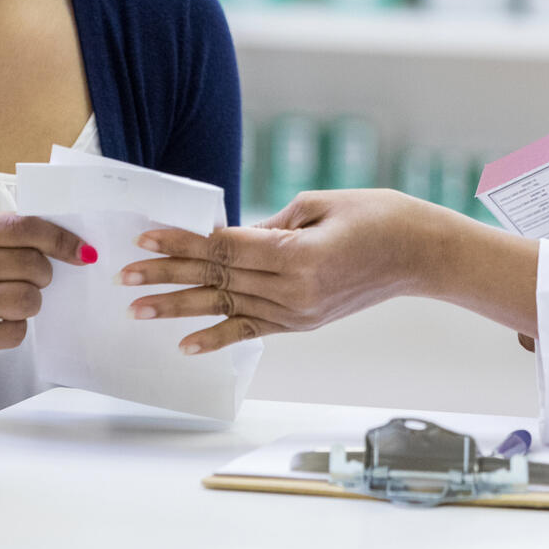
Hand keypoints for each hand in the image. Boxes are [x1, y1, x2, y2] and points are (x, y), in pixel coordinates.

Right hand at [0, 214, 95, 370]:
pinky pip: (14, 331)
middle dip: (44, 274)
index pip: (22, 227)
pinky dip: (15, 328)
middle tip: (34, 279)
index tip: (83, 251)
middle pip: (29, 264)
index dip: (59, 239)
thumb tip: (60, 238)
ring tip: (13, 302)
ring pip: (27, 299)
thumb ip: (0, 235)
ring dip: (31, 303)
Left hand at [119, 190, 456, 354]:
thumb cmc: (378, 216)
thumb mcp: (320, 204)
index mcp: (297, 255)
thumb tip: (232, 237)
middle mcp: (293, 290)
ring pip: (226, 306)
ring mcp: (298, 312)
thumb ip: (272, 224)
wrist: (422, 254)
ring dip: (180, 308)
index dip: (182, 242)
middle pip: (218, 278)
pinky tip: (187, 344)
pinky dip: (219, 337)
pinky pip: (253, 331)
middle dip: (167, 276)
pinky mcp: (303, 323)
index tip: (145, 237)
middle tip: (125, 277)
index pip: (224, 248)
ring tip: (139, 310)